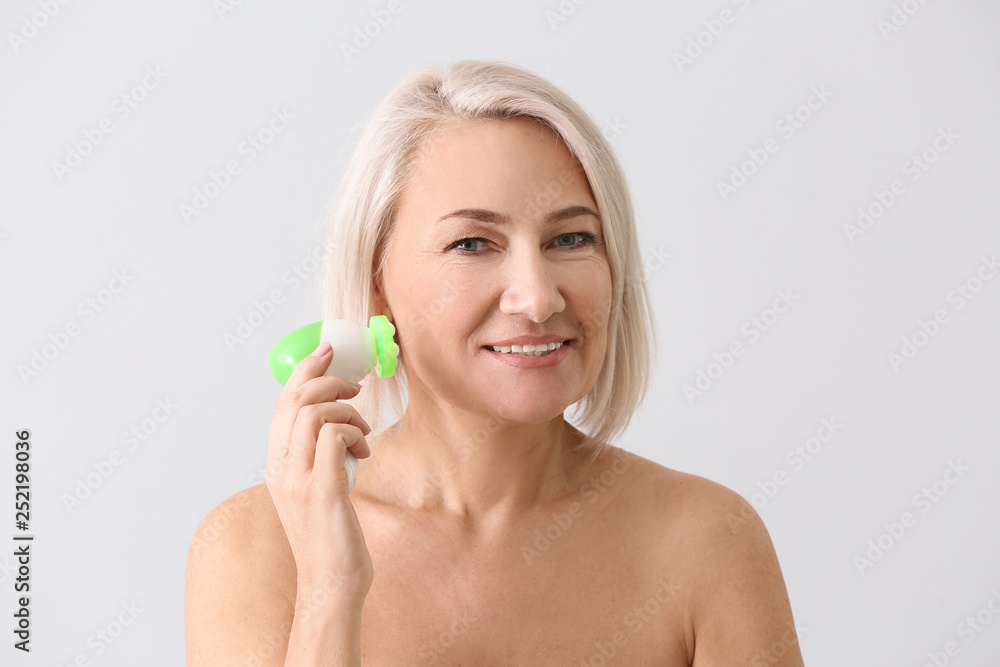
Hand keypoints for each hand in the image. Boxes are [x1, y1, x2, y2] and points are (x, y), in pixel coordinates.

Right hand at [265, 340, 373, 603]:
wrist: (331, 585)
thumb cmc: (330, 539)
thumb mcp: (317, 489)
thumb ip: (319, 458)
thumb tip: (338, 427)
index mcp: (277, 466)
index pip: (282, 404)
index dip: (304, 371)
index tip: (327, 351)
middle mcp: (281, 468)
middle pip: (295, 399)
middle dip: (329, 379)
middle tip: (355, 386)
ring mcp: (299, 479)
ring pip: (315, 412)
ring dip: (348, 411)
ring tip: (363, 433)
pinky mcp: (323, 490)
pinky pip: (335, 436)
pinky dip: (355, 433)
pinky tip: (365, 452)